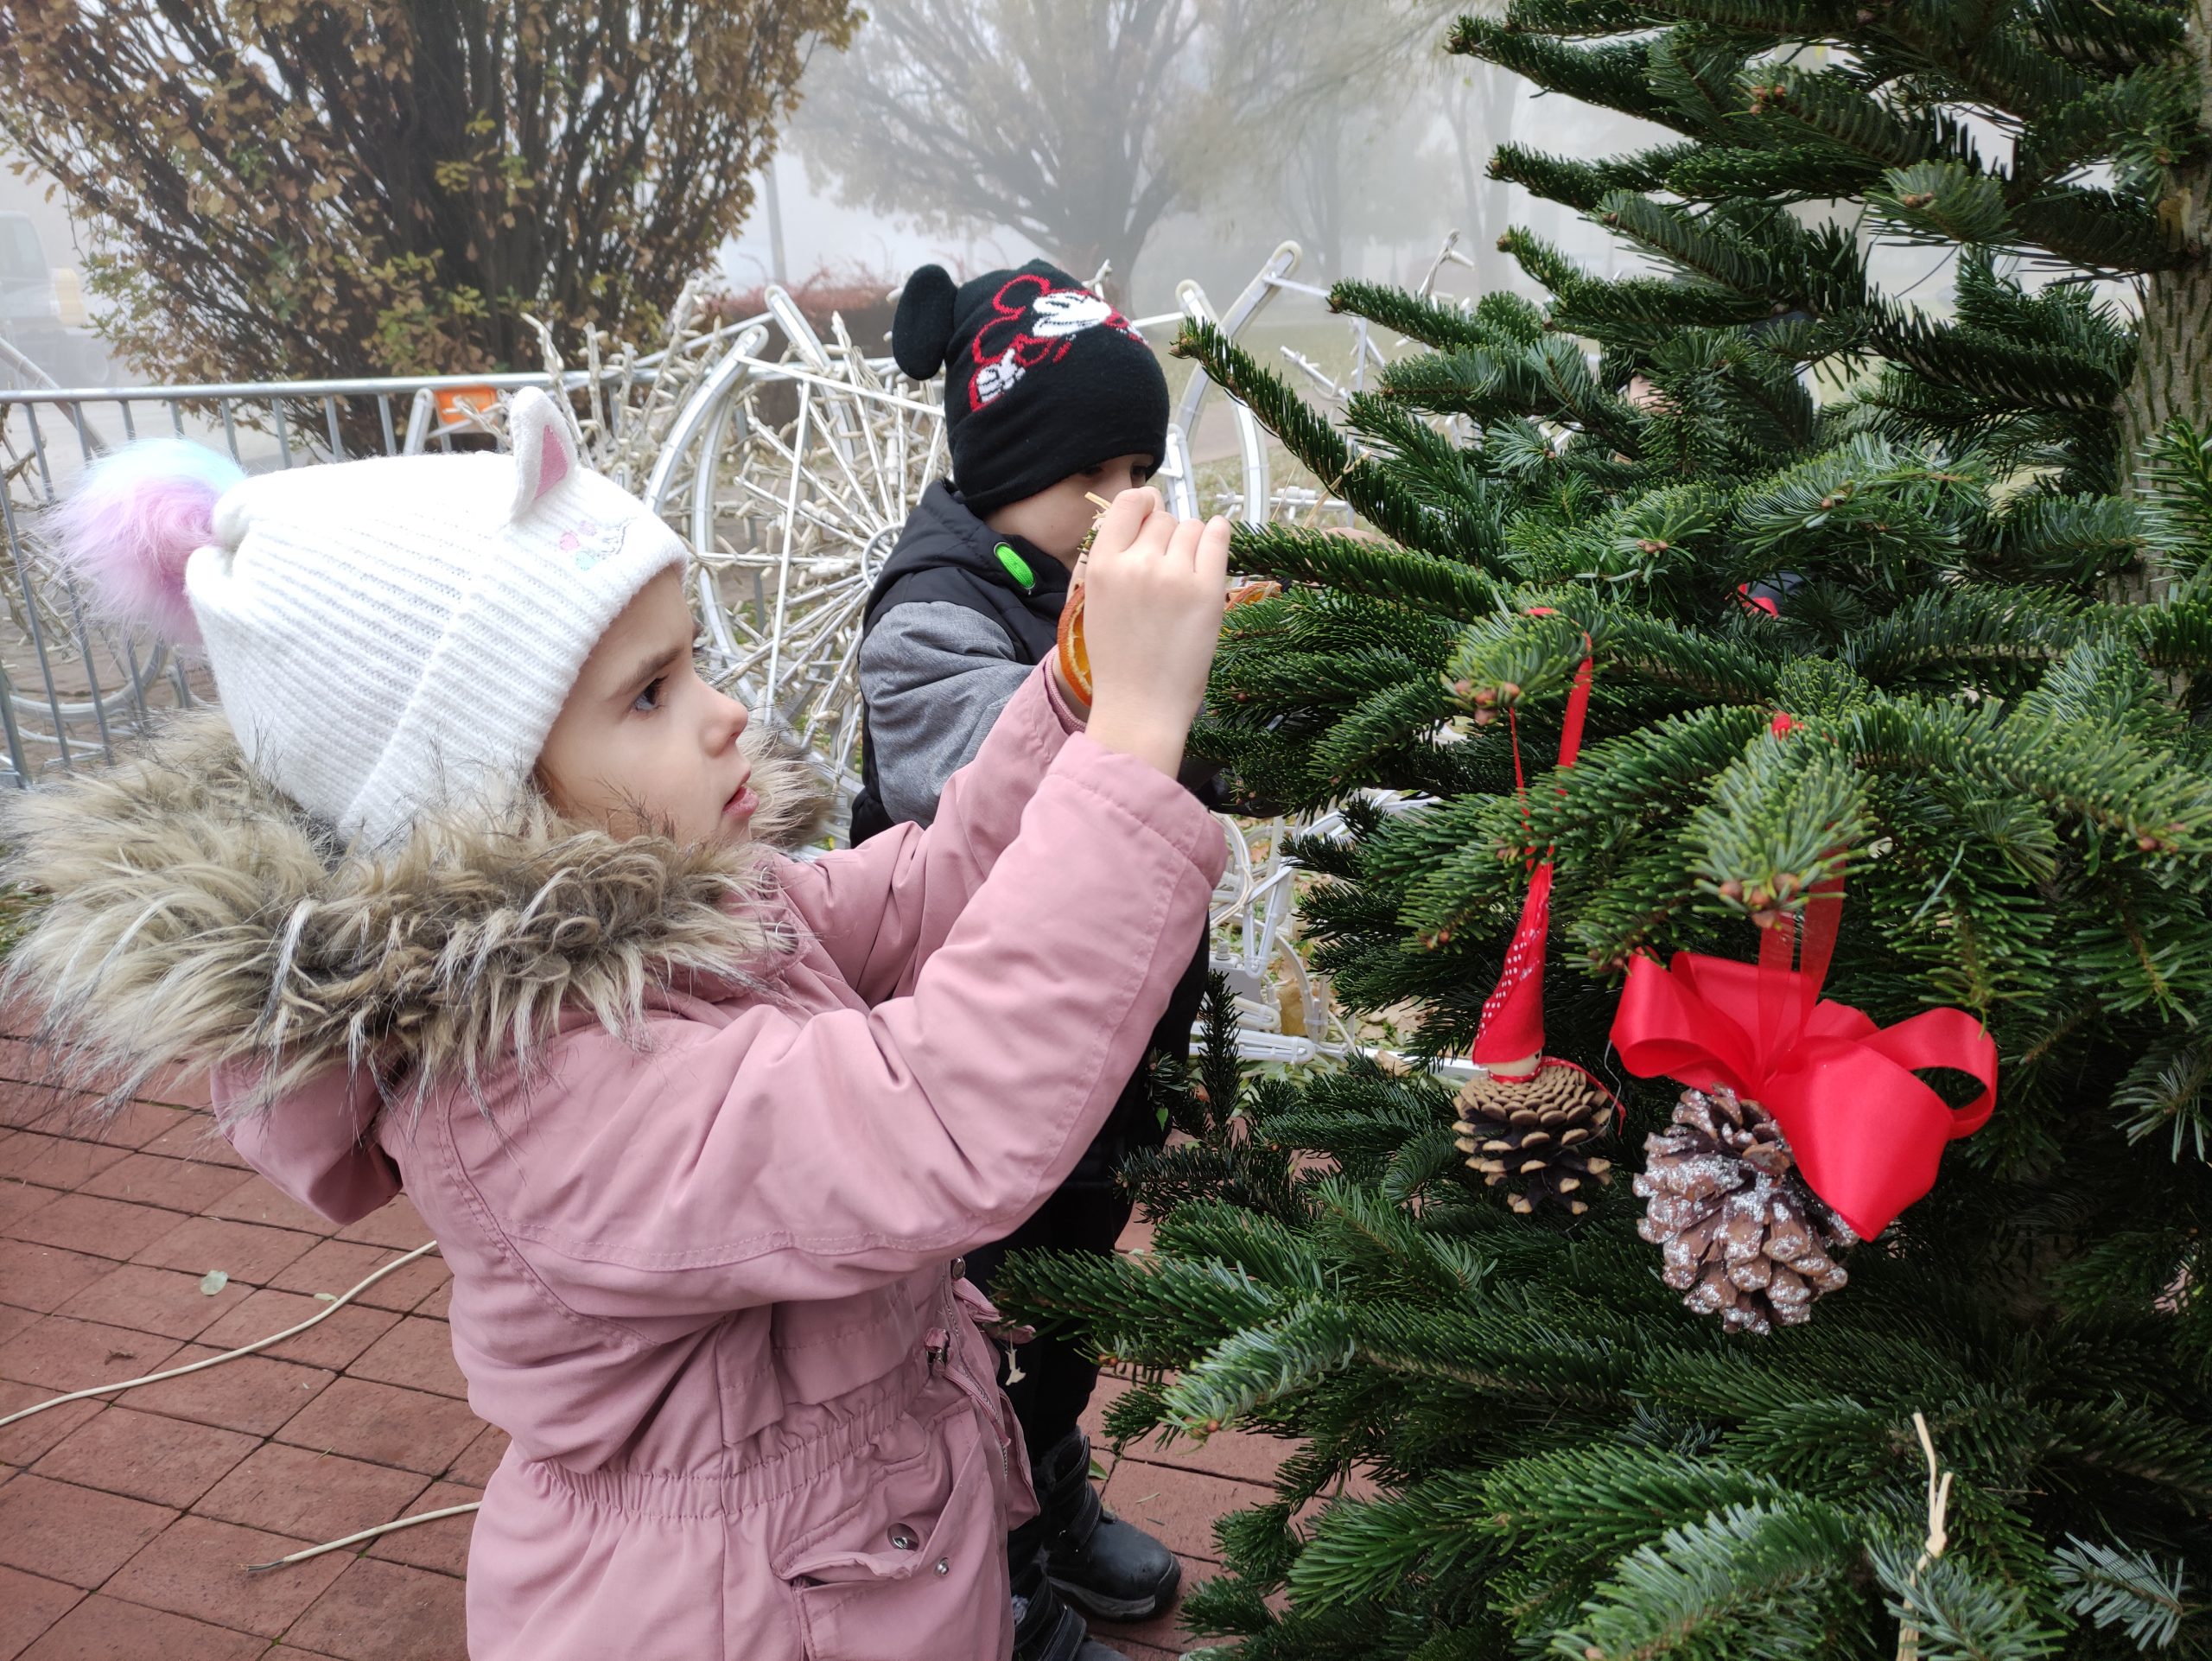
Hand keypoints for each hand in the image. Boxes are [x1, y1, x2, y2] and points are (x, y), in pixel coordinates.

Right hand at [1075, 487, 1230, 777]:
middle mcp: (1136, 563)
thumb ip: (1115, 560)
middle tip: (1169, 570)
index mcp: (1101, 565)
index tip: (1152, 510)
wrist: (1141, 706)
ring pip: (1191, 527)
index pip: (1127, 503)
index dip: (1144, 503)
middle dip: (1168, 536)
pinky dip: (1219, 535)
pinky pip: (1218, 538)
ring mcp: (1173, 575)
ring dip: (1192, 544)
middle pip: (1163, 518)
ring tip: (1186, 576)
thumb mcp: (1099, 602)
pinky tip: (1217, 539)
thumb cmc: (1120, 661)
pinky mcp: (1206, 590)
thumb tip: (1144, 512)